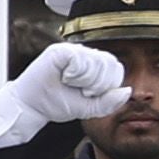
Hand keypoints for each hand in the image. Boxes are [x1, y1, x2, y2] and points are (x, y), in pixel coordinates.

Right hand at [0, 39, 129, 145]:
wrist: (31, 107)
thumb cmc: (56, 103)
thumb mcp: (89, 108)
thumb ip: (109, 102)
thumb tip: (127, 91)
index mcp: (93, 65)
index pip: (116, 70)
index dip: (105, 87)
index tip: (88, 95)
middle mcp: (85, 54)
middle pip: (110, 64)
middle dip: (97, 85)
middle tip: (79, 91)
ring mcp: (72, 50)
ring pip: (97, 61)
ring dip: (85, 80)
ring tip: (70, 83)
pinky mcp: (60, 50)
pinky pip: (80, 59)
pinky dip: (75, 74)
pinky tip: (64, 77)